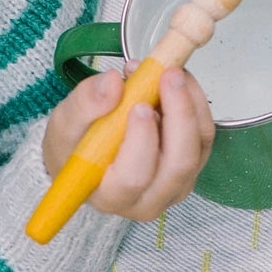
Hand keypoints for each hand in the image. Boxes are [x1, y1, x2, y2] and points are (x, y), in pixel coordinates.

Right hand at [43, 67, 215, 222]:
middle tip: (169, 75)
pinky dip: (196, 102)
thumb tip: (113, 83)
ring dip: (189, 102)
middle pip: (178, 164)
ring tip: (170, 72)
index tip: (140, 105)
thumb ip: (84, 104)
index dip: (142, 141)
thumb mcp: (65, 123)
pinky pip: (205, 133)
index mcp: (110, 196)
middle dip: (179, 115)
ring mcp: (175, 183)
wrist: (90, 150)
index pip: (133, 178)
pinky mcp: (193, 163)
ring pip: (198, 145)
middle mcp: (148, 199)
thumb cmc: (76, 145)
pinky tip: (178, 83)